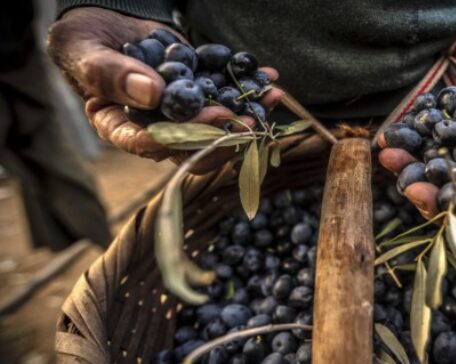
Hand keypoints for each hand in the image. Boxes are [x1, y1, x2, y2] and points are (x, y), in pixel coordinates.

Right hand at [47, 7, 284, 173]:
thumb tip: (153, 94)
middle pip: (194, 147)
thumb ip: (109, 74)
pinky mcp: (200, 96)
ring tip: (271, 96)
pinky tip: (269, 77)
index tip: (212, 118)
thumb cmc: (85, 42)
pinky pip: (226, 96)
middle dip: (225, 135)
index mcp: (121, 129)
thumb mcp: (83, 52)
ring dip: (248, 113)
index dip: (185, 135)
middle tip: (249, 119)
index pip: (153, 144)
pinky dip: (249, 88)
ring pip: (218, 126)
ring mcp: (181, 115)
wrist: (107, 23)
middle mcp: (155, 129)